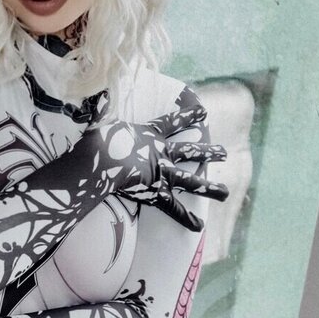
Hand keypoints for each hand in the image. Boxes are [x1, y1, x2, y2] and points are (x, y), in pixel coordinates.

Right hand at [88, 85, 228, 230]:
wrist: (98, 161)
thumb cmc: (96, 141)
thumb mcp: (98, 119)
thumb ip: (97, 106)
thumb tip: (93, 91)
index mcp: (148, 134)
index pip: (172, 122)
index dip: (188, 115)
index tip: (204, 110)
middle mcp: (160, 153)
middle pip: (190, 152)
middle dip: (208, 152)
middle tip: (225, 154)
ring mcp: (161, 174)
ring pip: (191, 182)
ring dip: (209, 188)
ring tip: (226, 194)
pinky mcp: (157, 193)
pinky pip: (174, 208)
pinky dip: (186, 218)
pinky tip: (200, 227)